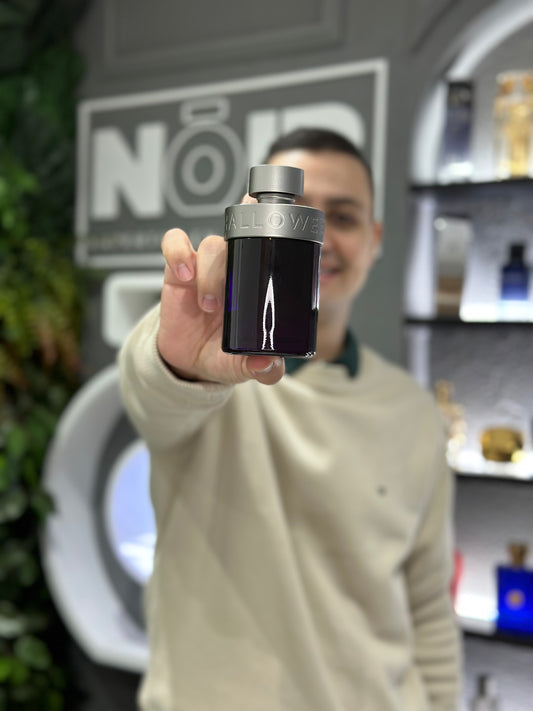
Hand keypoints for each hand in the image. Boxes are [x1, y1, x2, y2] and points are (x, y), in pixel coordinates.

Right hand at [157, 228, 284, 384]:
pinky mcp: (178, 270)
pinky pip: (175, 243)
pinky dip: (178, 253)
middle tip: (236, 282)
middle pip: (240, 240)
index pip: (268, 243)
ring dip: (211, 272)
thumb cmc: (222, 355)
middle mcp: (234, 269)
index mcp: (257, 284)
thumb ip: (261, 369)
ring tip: (208, 305)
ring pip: (212, 245)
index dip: (270, 223)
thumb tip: (269, 365)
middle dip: (240, 248)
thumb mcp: (243, 366)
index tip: (275, 220)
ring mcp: (205, 267)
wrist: (187, 363)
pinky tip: (184, 276)